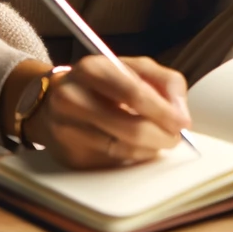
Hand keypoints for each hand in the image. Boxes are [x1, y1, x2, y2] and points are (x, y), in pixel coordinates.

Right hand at [23, 55, 191, 168]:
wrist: (49, 102)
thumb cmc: (100, 84)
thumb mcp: (130, 68)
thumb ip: (163, 81)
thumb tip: (181, 114)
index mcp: (91, 68)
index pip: (133, 92)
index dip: (162, 110)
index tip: (182, 122)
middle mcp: (73, 98)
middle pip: (131, 128)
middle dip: (162, 136)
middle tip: (175, 137)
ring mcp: (67, 130)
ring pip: (124, 150)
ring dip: (150, 149)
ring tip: (159, 141)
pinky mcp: (69, 157)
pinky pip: (112, 163)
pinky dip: (131, 157)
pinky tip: (134, 146)